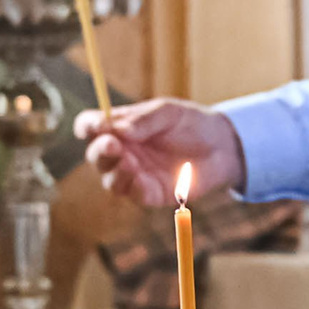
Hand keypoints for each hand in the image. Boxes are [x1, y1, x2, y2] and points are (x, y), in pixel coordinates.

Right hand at [74, 100, 245, 208]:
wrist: (222, 146)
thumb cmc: (192, 124)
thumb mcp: (167, 113)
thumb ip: (143, 120)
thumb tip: (117, 130)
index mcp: (122, 128)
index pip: (92, 127)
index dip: (87, 127)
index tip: (92, 126)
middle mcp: (124, 152)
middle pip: (96, 156)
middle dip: (100, 151)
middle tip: (113, 145)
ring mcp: (135, 175)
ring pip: (110, 180)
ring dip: (115, 171)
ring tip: (129, 161)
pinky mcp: (151, 193)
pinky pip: (133, 194)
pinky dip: (132, 187)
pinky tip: (139, 177)